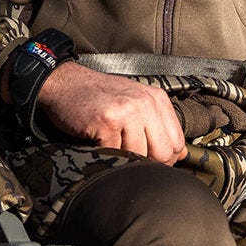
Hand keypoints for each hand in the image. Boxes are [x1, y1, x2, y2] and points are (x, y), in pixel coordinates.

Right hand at [36, 61, 186, 164]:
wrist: (66, 82)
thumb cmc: (100, 96)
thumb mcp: (136, 102)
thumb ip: (158, 125)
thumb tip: (179, 155)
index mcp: (157, 100)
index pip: (177, 142)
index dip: (166, 158)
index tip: (151, 161)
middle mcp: (146, 103)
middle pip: (162, 152)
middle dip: (147, 163)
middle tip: (130, 159)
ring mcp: (127, 111)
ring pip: (139, 156)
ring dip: (123, 158)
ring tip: (111, 144)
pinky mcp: (107, 122)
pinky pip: (115, 153)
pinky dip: (105, 154)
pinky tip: (98, 141)